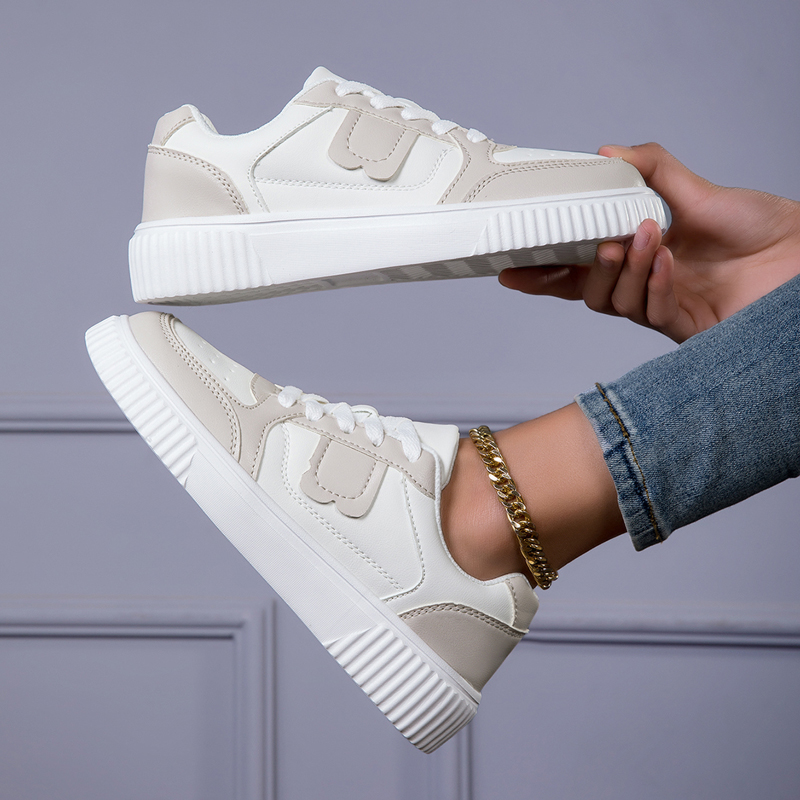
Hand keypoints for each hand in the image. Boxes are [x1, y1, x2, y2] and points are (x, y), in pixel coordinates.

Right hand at [499, 143, 799, 342]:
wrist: (798, 255)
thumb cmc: (753, 227)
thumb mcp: (695, 188)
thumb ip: (650, 167)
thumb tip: (607, 152)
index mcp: (636, 253)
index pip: (577, 266)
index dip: (542, 269)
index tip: (511, 266)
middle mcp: (642, 283)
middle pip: (584, 292)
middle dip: (569, 277)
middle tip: (589, 247)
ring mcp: (659, 305)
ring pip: (613, 303)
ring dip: (625, 270)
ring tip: (644, 238)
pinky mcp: (682, 325)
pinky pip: (651, 312)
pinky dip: (655, 284)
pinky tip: (669, 262)